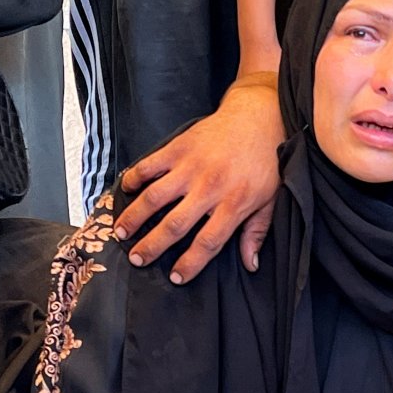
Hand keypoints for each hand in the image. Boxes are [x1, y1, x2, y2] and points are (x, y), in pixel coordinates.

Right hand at [114, 78, 283, 281]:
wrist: (260, 115)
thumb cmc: (267, 161)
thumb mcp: (270, 199)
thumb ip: (257, 232)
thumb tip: (250, 265)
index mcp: (235, 204)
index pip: (208, 243)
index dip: (190, 264)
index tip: (176, 277)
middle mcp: (210, 187)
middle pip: (175, 225)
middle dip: (153, 246)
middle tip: (137, 260)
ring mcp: (192, 166)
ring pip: (156, 197)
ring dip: (135, 216)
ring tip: (121, 232)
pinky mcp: (180, 146)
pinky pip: (151, 164)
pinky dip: (134, 176)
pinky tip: (124, 188)